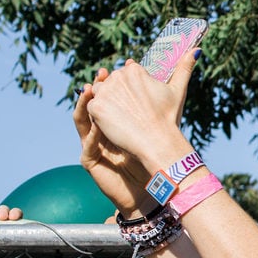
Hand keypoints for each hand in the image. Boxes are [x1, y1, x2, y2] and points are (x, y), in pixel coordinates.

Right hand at [74, 67, 150, 214]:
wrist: (149, 189)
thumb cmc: (153, 159)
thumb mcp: (156, 129)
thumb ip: (159, 104)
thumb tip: (174, 71)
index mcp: (112, 123)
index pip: (109, 99)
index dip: (111, 84)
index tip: (120, 68)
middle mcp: (99, 132)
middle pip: (93, 106)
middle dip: (96, 89)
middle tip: (102, 75)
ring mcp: (92, 146)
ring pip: (82, 122)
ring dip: (85, 106)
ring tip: (90, 92)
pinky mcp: (90, 161)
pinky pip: (88, 144)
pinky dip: (93, 134)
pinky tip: (97, 125)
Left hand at [85, 53, 194, 167]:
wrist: (157, 142)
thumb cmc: (168, 118)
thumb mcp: (178, 90)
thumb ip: (184, 68)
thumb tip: (196, 49)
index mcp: (134, 70)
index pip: (125, 75)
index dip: (132, 91)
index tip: (139, 104)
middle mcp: (118, 76)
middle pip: (111, 84)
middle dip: (118, 97)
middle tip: (132, 114)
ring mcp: (106, 91)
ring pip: (100, 95)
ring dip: (107, 105)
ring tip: (123, 118)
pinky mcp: (96, 107)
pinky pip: (92, 108)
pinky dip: (100, 116)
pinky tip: (114, 124)